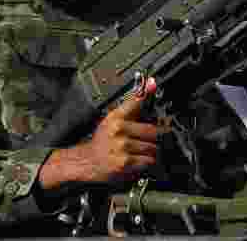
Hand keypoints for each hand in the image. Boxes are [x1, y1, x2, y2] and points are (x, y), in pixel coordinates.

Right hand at [37, 77, 162, 189]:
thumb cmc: (103, 141)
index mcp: (116, 117)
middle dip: (158, 137)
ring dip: (153, 152)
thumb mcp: (112, 120)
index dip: (145, 92)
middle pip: (152, 130)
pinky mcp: (125, 162)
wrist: (88, 162)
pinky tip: (140, 160)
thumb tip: (149, 86)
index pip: (134, 101)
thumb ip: (132, 107)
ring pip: (152, 147)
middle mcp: (118, 129)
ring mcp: (122, 146)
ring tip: (144, 152)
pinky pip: (148, 161)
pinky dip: (148, 162)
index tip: (152, 83)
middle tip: (155, 139)